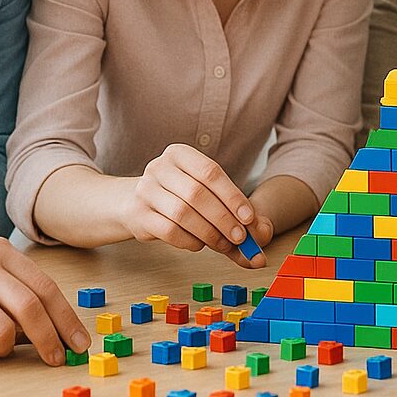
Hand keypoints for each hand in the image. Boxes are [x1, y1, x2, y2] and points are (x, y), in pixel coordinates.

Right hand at [0, 236, 90, 363]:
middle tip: (57, 360)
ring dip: (7, 348)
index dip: (66, 318)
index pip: (46, 287)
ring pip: (2, 330)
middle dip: (50, 339)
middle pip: (30, 308)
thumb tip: (52, 326)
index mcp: (0, 251)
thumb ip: (15, 285)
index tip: (79, 343)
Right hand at [122, 143, 267, 267]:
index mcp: (179, 153)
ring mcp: (145, 190)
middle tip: (240, 237)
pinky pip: (169, 231)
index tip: (249, 217)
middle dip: (222, 218)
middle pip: (196, 194)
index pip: (210, 172)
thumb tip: (262, 233)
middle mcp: (159, 167)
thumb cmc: (178, 195)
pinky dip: (190, 241)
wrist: (133, 203)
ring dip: (208, 233)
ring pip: (182, 214)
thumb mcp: (203, 192)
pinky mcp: (138, 215)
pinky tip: (199, 244)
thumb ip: (231, 209)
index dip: (232, 196)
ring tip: (222, 243)